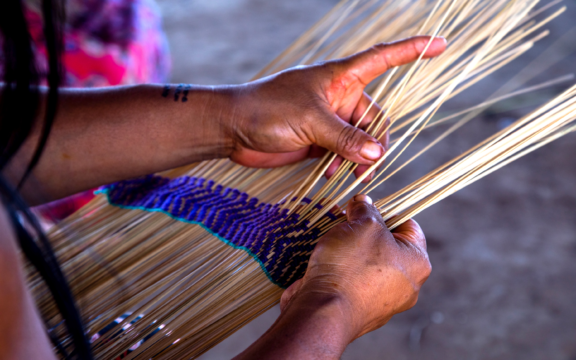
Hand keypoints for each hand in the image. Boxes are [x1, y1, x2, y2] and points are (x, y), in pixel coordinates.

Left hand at [228, 36, 445, 180]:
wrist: (233, 130)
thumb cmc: (267, 110)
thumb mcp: (311, 121)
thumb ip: (345, 138)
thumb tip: (378, 154)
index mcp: (340, 78)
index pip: (383, 59)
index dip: (413, 50)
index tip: (441, 45)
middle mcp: (339, 97)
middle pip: (375, 118)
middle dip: (373, 143)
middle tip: (365, 165)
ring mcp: (329, 120)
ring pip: (360, 141)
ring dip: (356, 160)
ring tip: (343, 174)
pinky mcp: (319, 140)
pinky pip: (343, 154)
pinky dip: (341, 166)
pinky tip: (328, 176)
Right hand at [281, 194, 430, 338]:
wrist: (322, 311)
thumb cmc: (350, 267)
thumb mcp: (363, 224)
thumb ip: (366, 209)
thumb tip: (363, 202)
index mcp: (417, 263)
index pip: (409, 226)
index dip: (387, 212)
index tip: (365, 208)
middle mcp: (406, 286)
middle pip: (387, 246)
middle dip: (364, 231)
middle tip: (345, 222)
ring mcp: (382, 302)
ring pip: (368, 264)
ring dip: (350, 249)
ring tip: (331, 240)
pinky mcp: (358, 311)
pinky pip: (352, 282)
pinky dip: (340, 270)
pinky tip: (324, 261)